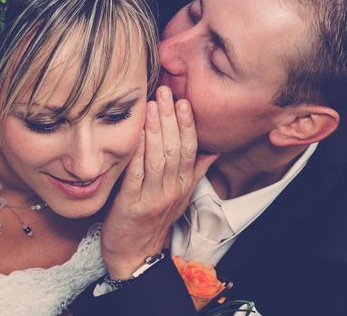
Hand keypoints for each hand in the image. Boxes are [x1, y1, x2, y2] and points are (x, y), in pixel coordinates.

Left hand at [101, 86, 218, 278]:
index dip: (187, 124)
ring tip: (152, 106)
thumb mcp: (182, 195)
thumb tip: (213, 149)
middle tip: (165, 92)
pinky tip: (135, 135)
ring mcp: (153, 197)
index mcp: (184, 184)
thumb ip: (196, 170)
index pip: (190, 148)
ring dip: (155, 130)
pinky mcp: (132, 205)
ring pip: (158, 158)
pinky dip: (137, 154)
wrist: (136, 254)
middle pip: (175, 148)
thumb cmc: (155, 220)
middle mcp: (173, 189)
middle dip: (170, 118)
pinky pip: (137, 175)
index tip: (183, 101)